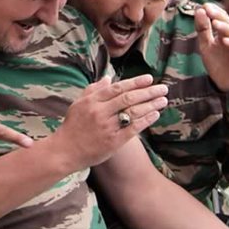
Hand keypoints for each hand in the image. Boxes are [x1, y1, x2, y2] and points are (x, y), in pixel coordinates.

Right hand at [51, 75, 168, 171]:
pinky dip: (145, 120)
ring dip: (150, 105)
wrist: (65, 151)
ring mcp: (107, 128)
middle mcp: (100, 113)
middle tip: (163, 88)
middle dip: (148, 92)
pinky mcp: (113, 142)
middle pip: (128, 99)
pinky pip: (133, 129)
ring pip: (133, 113)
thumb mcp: (78, 104)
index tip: (149, 78)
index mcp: (92, 101)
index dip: (135, 82)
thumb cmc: (73, 126)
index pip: (117, 88)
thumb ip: (93, 89)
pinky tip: (155, 114)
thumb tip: (109, 78)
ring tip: (163, 100)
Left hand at [195, 3, 228, 91]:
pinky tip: (225, 40)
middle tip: (208, 9)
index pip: (220, 17)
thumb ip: (202, 29)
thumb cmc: (216, 61)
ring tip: (215, 23)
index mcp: (224, 31)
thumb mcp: (205, 44)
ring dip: (224, 27)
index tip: (203, 5)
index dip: (213, 10)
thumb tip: (199, 10)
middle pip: (227, 21)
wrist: (224, 81)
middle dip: (218, 14)